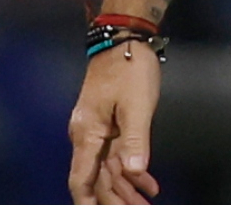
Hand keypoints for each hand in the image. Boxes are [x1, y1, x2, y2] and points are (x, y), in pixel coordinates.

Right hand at [68, 46, 161, 204]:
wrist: (125, 40)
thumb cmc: (130, 69)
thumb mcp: (137, 105)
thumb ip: (135, 139)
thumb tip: (133, 172)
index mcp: (88, 134)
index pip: (82, 179)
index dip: (91, 202)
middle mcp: (87, 137)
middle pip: (97, 179)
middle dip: (115, 200)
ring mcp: (97, 131)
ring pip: (108, 170)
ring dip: (126, 189)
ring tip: (145, 205)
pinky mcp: (109, 124)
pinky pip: (117, 155)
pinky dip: (132, 170)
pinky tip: (148, 185)